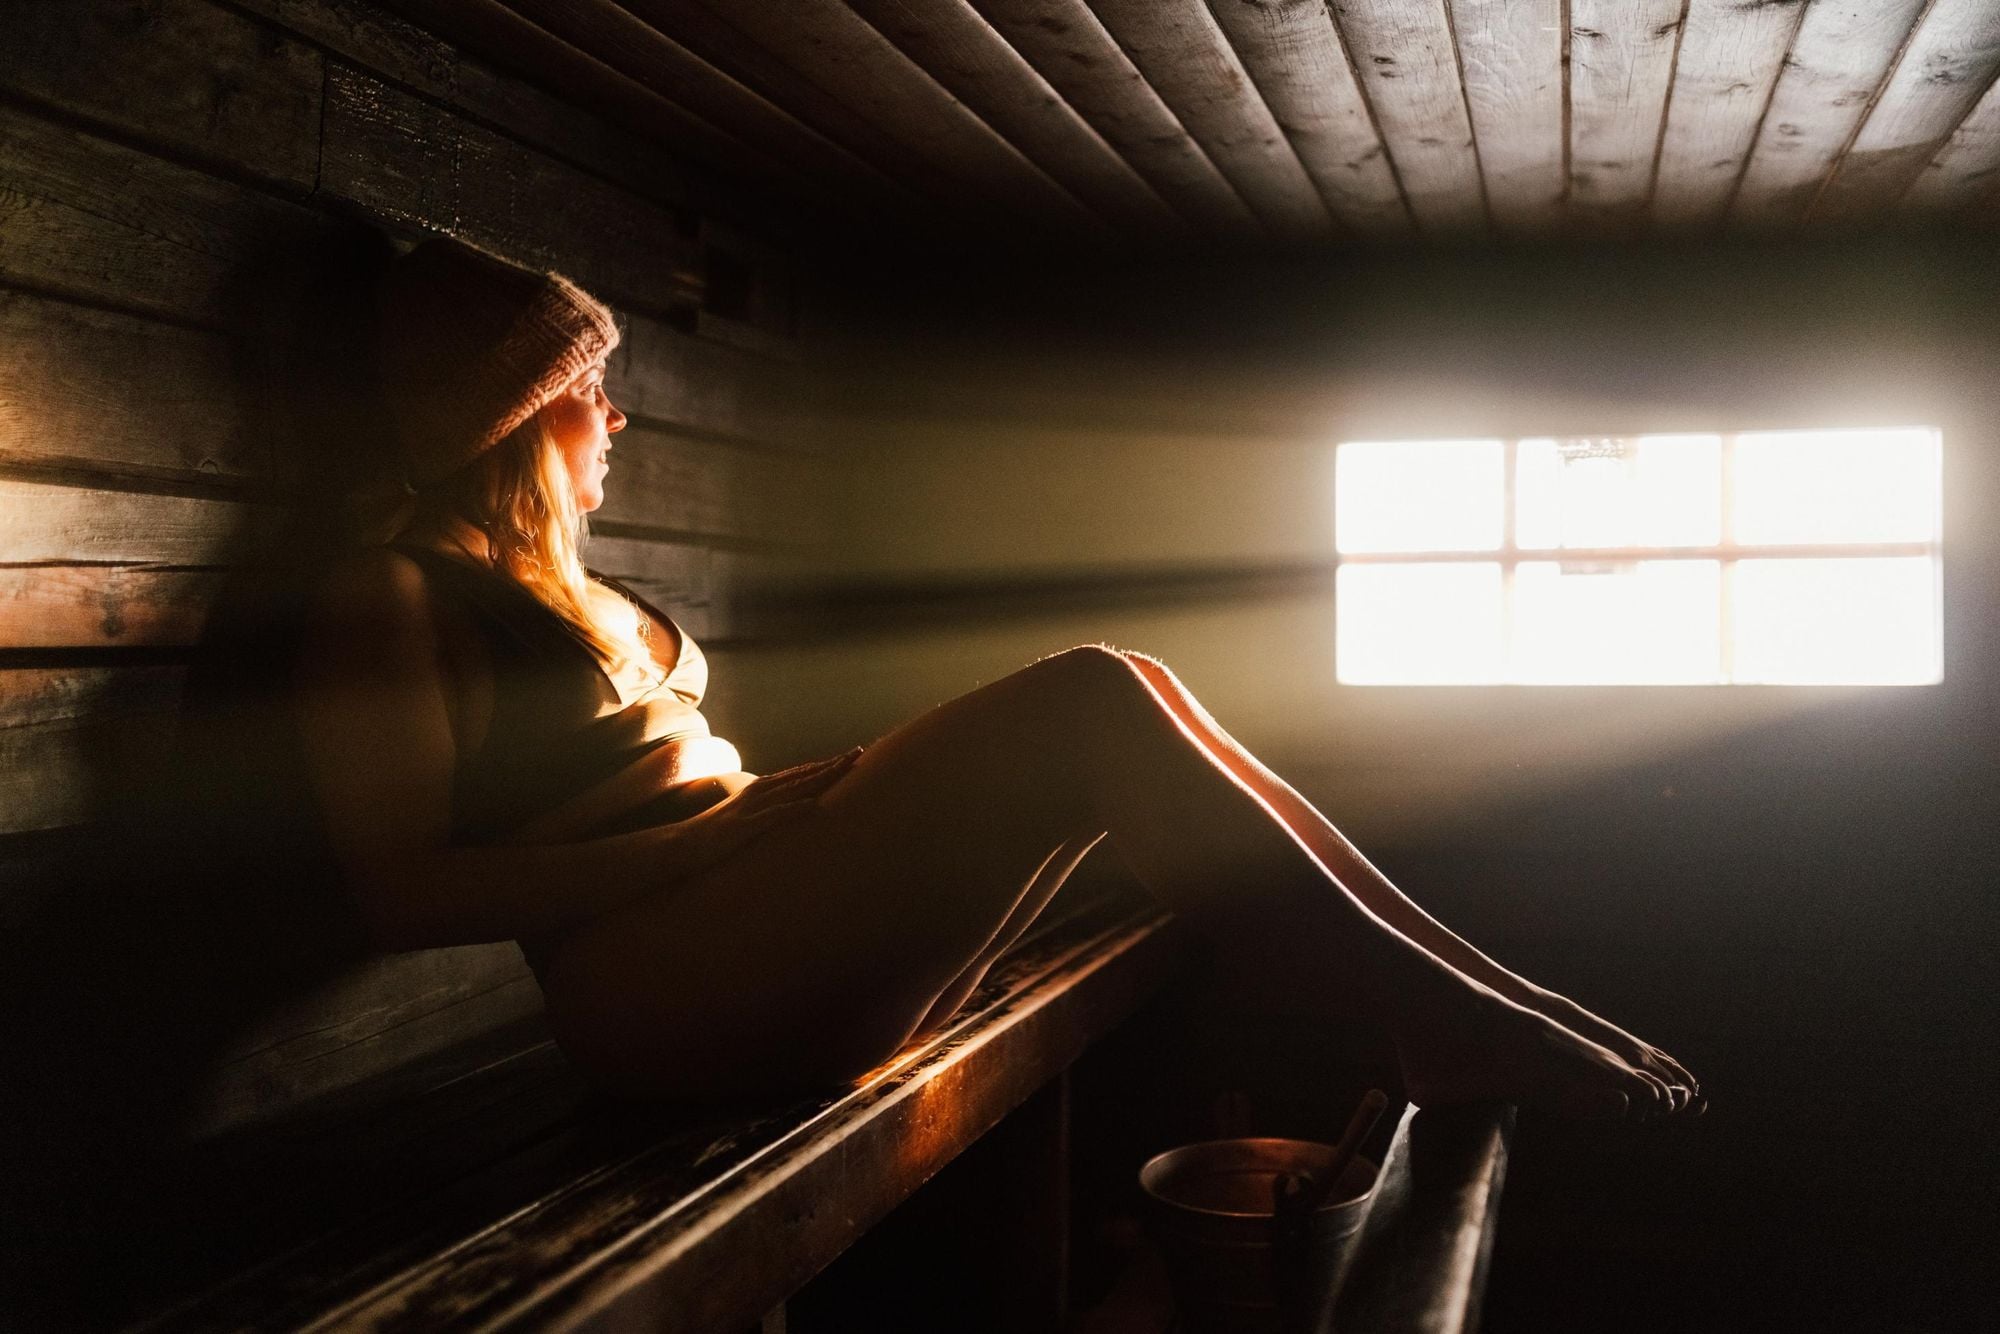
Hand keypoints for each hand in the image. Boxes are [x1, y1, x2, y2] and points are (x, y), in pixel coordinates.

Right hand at [671, 748, 861, 869]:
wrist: (685, 842)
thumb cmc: (718, 832)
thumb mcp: (748, 814)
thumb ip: (766, 808)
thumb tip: (786, 807)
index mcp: (763, 788)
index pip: (801, 772)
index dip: (826, 765)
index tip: (850, 757)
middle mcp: (761, 790)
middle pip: (804, 774)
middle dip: (832, 764)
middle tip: (859, 752)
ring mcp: (754, 806)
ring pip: (795, 788)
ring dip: (821, 778)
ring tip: (844, 768)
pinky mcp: (747, 825)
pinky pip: (776, 816)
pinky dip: (796, 809)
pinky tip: (815, 806)